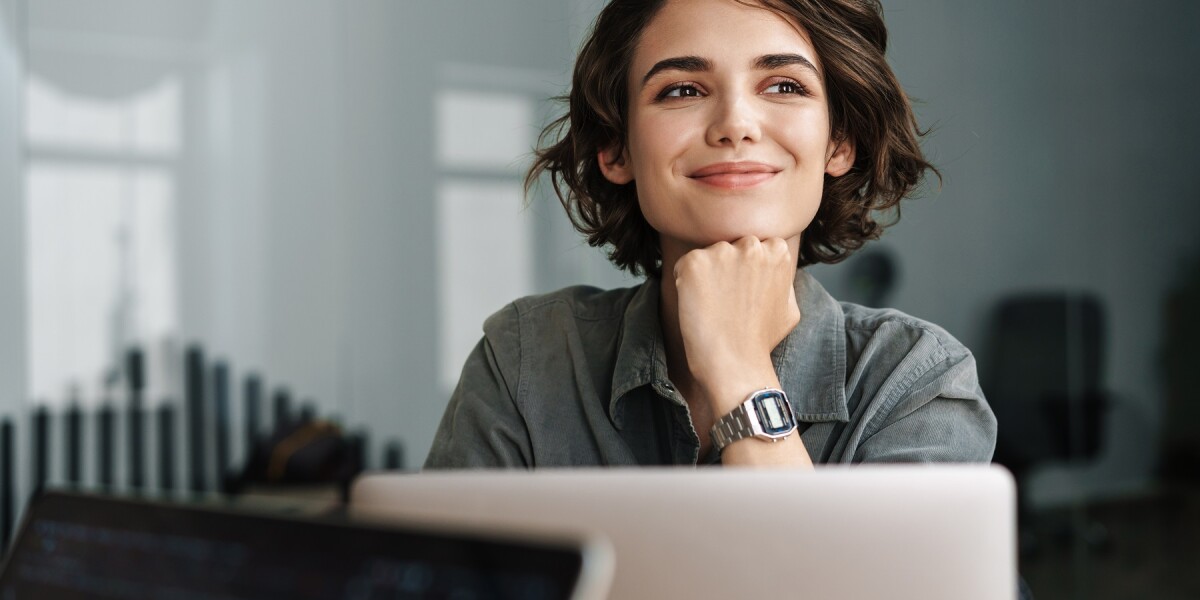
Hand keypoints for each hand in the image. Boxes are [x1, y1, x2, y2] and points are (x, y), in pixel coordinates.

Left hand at [672, 236, 799, 412]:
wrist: (735, 364)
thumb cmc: (761, 341)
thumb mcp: (790, 307)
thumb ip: (783, 280)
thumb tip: (777, 269)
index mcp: (777, 251)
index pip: (753, 245)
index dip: (745, 270)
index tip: (743, 292)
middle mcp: (751, 245)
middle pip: (730, 246)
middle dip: (725, 267)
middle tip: (726, 300)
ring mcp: (722, 252)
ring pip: (707, 256)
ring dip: (705, 275)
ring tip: (712, 307)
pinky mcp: (694, 263)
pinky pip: (683, 266)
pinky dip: (684, 283)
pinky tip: (697, 306)